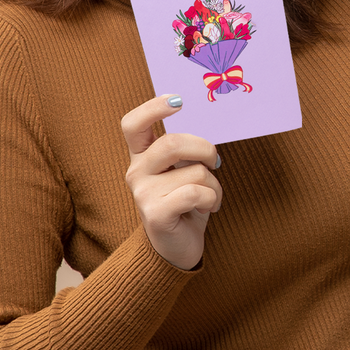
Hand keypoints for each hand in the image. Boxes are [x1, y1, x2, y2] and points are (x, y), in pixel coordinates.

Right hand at [122, 95, 221, 269]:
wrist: (177, 248)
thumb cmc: (185, 202)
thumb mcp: (183, 170)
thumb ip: (186, 151)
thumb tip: (206, 138)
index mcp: (141, 156)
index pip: (133, 124)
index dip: (153, 107)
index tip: (179, 100)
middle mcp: (136, 172)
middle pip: (172, 142)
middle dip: (205, 149)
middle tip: (215, 163)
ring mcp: (142, 194)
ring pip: (193, 171)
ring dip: (214, 183)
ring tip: (210, 196)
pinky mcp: (155, 214)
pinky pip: (196, 193)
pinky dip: (212, 199)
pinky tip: (207, 208)